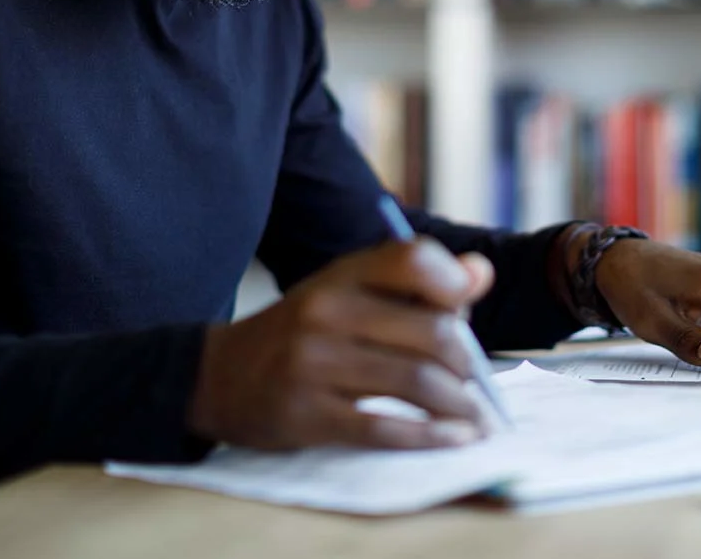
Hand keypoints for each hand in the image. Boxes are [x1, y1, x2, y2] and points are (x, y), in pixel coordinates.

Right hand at [189, 238, 494, 449]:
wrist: (219, 376)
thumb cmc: (305, 331)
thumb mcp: (349, 291)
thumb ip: (415, 284)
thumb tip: (481, 274)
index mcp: (343, 274)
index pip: (412, 259)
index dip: (454, 284)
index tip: (469, 313)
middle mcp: (327, 311)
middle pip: (431, 332)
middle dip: (468, 364)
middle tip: (479, 384)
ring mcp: (313, 363)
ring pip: (415, 382)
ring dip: (459, 405)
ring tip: (476, 419)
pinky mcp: (306, 414)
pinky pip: (383, 429)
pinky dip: (429, 437)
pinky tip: (454, 439)